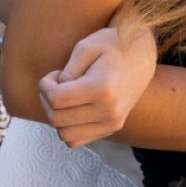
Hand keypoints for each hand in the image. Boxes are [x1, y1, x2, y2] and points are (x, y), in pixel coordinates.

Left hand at [38, 16, 157, 147]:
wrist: (141, 56)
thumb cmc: (110, 46)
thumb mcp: (85, 47)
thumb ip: (67, 72)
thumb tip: (55, 95)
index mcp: (102, 90)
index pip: (56, 100)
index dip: (45, 85)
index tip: (54, 74)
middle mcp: (109, 112)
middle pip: (56, 119)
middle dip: (46, 100)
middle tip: (56, 83)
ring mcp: (112, 124)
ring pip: (64, 135)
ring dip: (55, 116)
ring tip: (64, 96)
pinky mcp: (111, 129)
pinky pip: (76, 140)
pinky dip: (67, 126)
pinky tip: (72, 107)